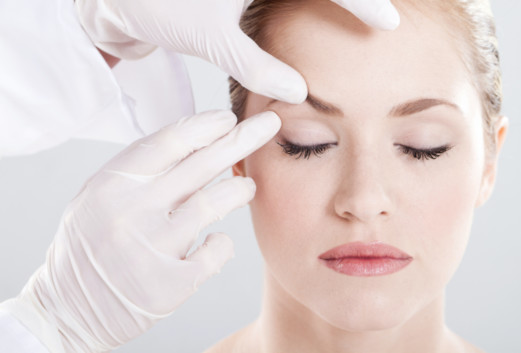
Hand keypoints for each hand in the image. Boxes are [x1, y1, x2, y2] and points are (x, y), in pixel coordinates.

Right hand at [17, 110, 280, 351]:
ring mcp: (152, 249)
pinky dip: (222, 242)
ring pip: (213, 204)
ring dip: (239, 191)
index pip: (168, 142)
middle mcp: (131, 212)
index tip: (229, 118)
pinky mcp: (170, 284)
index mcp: (112, 185)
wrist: (67, 308)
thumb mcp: (100, 198)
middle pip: (199, 165)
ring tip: (248, 186)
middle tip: (268, 125)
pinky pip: (215, 251)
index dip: (205, 126)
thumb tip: (193, 142)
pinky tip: (219, 238)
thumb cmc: (89, 246)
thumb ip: (140, 172)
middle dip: (241, 139)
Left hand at [76, 0, 398, 104]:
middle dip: (350, 0)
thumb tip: (298, 90)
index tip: (387, 23)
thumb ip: (254, 64)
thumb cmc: (155, 6)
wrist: (114, 0)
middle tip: (382, 19)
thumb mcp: (208, 37)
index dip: (359, 0)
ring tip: (361, 19)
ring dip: (330, 7)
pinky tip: (318, 27)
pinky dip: (303, 14)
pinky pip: (281, 7)